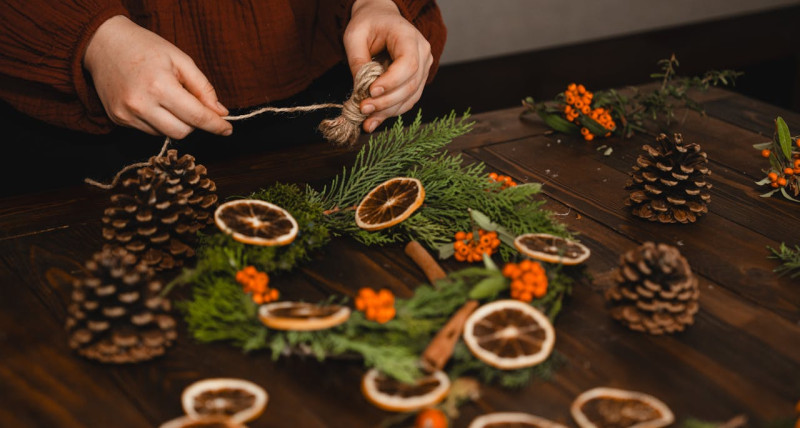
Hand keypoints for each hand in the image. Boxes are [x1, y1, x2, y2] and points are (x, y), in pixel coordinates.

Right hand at [83, 15, 231, 138]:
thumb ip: (203, 88)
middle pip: (182, 132)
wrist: (103, 43)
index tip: (228, 129)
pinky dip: (158, 121)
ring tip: (167, 97)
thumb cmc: (145, 47)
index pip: (196, 117)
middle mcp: (140, 104)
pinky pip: (149, 131)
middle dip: (194, 123)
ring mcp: (126, 115)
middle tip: (193, 104)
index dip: (215, 126)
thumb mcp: (180, 59)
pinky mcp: (117, 120)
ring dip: (175, 122)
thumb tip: (220, 112)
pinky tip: (152, 101)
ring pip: (166, 134)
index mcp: (159, 86)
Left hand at [344, 0, 432, 132]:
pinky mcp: (416, 81)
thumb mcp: (355, 35)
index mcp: (409, 37)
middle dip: (386, 102)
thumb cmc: (368, 24)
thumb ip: (357, 59)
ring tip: (366, 120)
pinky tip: (373, 121)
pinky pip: (407, 101)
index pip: (408, 64)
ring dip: (387, 111)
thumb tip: (360, 88)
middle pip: (410, 85)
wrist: (381, 19)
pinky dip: (390, 112)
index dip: (391, 81)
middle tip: (363, 109)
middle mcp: (423, 53)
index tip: (370, 91)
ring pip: (410, 97)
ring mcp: (423, 68)